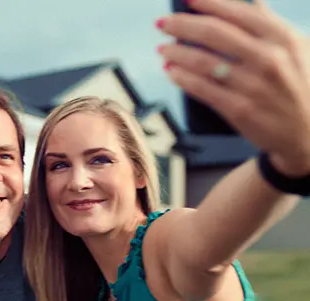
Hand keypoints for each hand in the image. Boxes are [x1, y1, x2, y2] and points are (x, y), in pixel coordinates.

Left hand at [156, 0, 309, 175]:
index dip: (206, 3)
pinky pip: (202, 89)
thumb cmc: (301, 84)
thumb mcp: (299, 48)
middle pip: (213, 33)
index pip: (237, 12)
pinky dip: (181, 77)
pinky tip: (170, 70)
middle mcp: (268, 58)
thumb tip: (251, 2)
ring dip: (176, 52)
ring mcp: (253, 85)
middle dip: (182, 25)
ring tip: (163, 49)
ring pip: (203, 61)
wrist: (309, 131)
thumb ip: (271, 24)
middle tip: (162, 24)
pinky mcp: (239, 109)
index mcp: (282, 38)